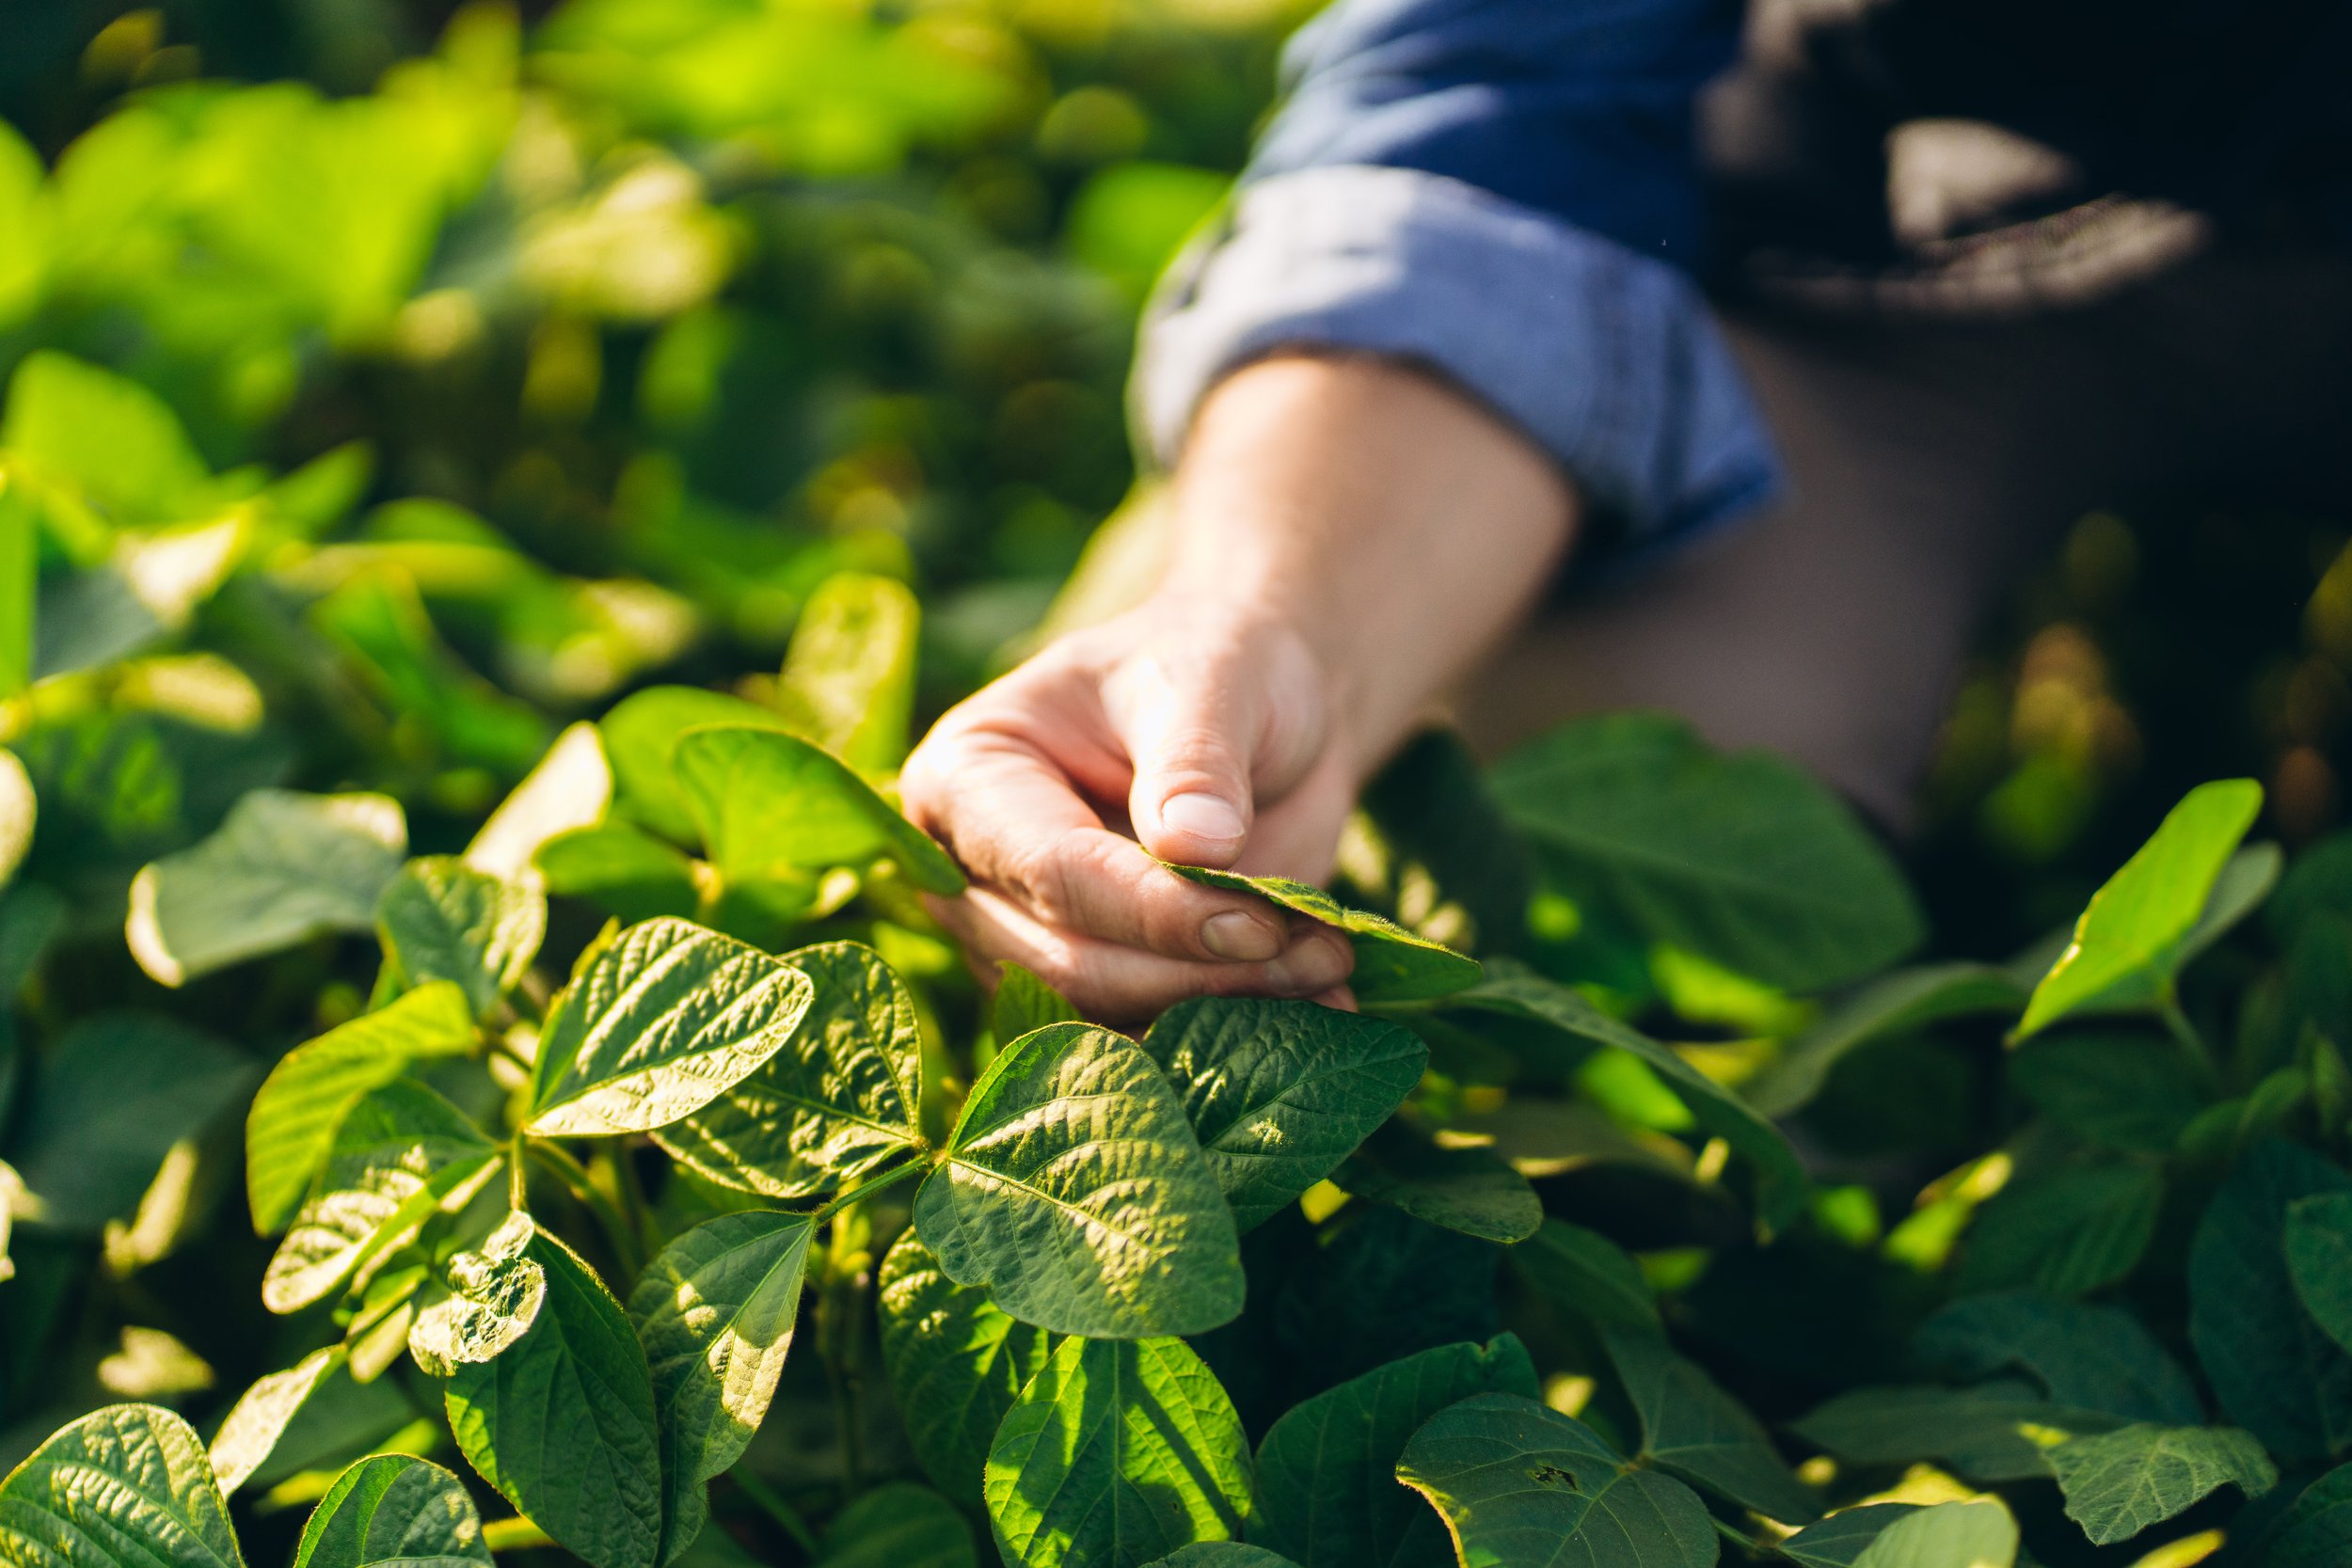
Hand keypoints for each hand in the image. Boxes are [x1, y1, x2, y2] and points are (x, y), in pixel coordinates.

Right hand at [900, 592, 1359, 1022]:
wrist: (1262, 711)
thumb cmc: (1217, 669)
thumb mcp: (1212, 682)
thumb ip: (1195, 761)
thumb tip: (1197, 846)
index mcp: (965, 777)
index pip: (1051, 870)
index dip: (1155, 910)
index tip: (1261, 922)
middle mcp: (970, 874)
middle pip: (1068, 964)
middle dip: (1196, 973)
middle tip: (1319, 955)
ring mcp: (1020, 942)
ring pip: (1106, 1017)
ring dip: (1223, 1010)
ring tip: (1328, 968)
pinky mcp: (1084, 988)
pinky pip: (1144, 1036)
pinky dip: (1231, 1033)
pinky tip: (1317, 1013)